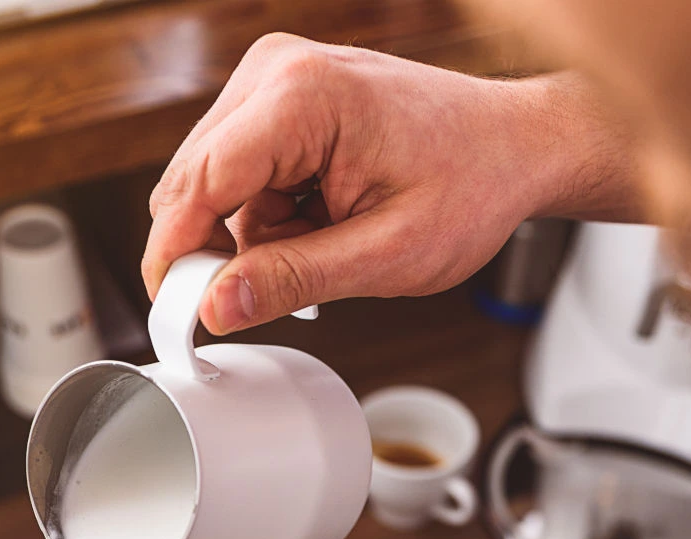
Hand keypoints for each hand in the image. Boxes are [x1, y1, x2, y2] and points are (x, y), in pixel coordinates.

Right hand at [143, 37, 640, 332]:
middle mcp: (277, 71)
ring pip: (208, 184)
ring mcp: (274, 78)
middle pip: (190, 183)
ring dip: (248, 232)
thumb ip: (292, 280)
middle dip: (215, 249)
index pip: (198, 185)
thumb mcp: (384, 256)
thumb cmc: (472, 184)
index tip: (173, 314)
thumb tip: (216, 307)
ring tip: (321, 242)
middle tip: (267, 292)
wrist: (516, 146)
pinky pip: (235, 174)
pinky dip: (263, 214)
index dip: (176, 257)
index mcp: (303, 96)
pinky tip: (316, 220)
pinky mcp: (278, 96)